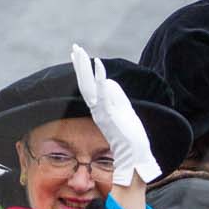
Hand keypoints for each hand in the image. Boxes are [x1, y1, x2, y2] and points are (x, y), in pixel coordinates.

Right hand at [71, 45, 160, 186]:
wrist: (135, 161)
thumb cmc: (132, 141)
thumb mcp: (126, 114)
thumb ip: (118, 99)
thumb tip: (109, 82)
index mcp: (102, 110)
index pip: (90, 87)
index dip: (85, 71)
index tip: (79, 56)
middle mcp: (98, 110)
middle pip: (85, 84)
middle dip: (80, 65)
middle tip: (74, 47)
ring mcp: (103, 112)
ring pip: (89, 86)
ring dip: (84, 67)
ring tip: (78, 50)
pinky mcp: (109, 115)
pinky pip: (102, 94)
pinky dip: (99, 78)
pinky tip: (98, 64)